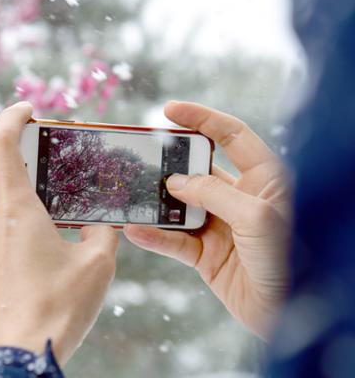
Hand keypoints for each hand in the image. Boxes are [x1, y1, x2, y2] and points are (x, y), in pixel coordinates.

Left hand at [0, 102, 118, 364]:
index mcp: (17, 212)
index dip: (11, 119)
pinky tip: (11, 302)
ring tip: (30, 278)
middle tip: (39, 234)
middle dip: (12, 208)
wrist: (20, 363)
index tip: (26, 111)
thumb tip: (103, 223)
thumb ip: (102, 233)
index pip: (1, 145)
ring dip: (1, 246)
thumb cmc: (61, 309)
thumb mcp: (98, 265)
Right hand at [124, 101, 289, 339]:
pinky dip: (154, 236)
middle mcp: (241, 198)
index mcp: (264, 179)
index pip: (231, 136)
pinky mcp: (207, 255)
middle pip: (199, 170)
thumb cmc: (290, 259)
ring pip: (180, 206)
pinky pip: (174, 241)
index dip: (201, 119)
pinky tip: (135, 229)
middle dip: (171, 163)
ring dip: (156, 203)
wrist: (292, 314)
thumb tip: (175, 182)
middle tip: (143, 156)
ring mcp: (221, 226)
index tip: (169, 111)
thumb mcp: (255, 216)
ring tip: (132, 194)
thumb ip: (213, 193)